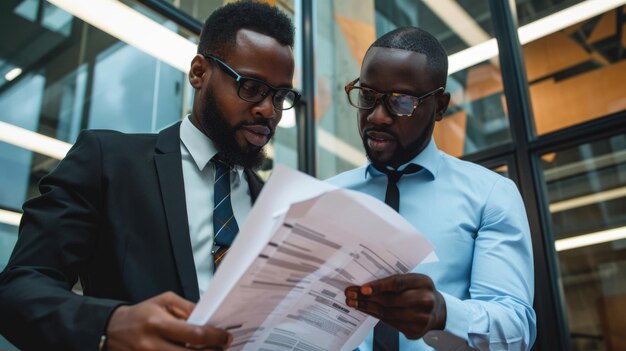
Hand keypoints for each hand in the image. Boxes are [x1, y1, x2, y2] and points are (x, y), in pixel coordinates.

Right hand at [105, 292, 231, 350]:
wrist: (112, 329)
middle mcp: (152, 345)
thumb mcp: (164, 301)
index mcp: (158, 324)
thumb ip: (188, 308)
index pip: (193, 334)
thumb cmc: (142, 313)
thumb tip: (209, 319)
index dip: (214, 337)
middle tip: (224, 347)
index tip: (226, 337)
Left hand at [345, 273, 445, 338]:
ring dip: (367, 308)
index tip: (362, 288)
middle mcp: (425, 301)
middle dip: (366, 297)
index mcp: (424, 282)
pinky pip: (390, 323)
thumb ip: (397, 281)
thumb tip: (366, 283)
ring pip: (387, 314)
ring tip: (353, 302)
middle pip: (390, 300)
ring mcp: (421, 318)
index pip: (398, 283)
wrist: (438, 312)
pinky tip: (365, 310)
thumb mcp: (414, 281)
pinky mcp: (415, 331)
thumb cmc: (420, 292)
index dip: (379, 286)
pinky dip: (375, 315)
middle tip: (350, 294)